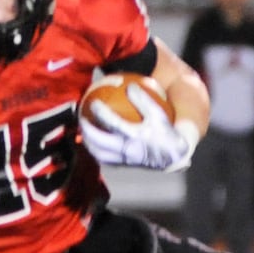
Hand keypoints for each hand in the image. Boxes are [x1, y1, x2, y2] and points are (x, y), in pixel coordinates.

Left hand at [80, 90, 198, 171]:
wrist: (172, 156)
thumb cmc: (165, 132)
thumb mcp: (158, 114)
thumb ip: (143, 100)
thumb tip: (130, 86)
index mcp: (135, 137)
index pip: (113, 124)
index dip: (101, 112)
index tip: (93, 102)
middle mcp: (126, 150)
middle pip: (99, 142)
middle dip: (87, 129)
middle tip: (81, 118)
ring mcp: (123, 160)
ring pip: (98, 153)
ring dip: (88, 142)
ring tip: (83, 131)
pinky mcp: (122, 166)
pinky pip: (104, 160)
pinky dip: (95, 151)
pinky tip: (92, 142)